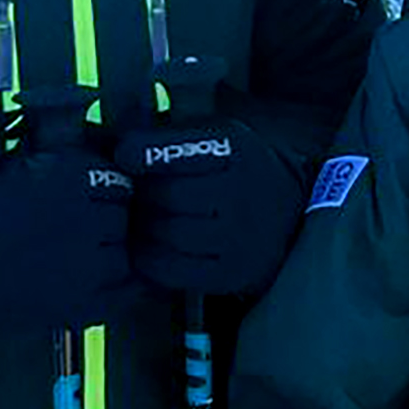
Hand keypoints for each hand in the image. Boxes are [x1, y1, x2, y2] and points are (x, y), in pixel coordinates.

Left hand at [120, 105, 311, 300]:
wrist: (294, 214)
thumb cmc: (237, 170)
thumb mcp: (218, 135)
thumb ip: (171, 135)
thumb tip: (114, 139)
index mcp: (236, 150)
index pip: (177, 151)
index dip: (143, 151)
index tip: (124, 154)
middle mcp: (241, 193)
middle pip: (167, 196)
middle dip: (142, 194)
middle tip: (139, 194)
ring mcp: (238, 237)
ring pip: (168, 233)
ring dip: (144, 227)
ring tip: (146, 219)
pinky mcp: (231, 272)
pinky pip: (171, 269)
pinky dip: (150, 258)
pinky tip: (151, 246)